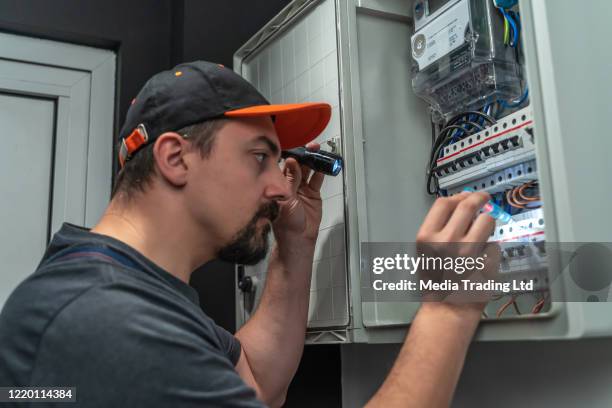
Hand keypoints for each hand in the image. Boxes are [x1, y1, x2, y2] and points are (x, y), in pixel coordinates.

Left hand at [273, 142, 324, 244]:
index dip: (291, 155)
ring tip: (318, 152)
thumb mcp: (285, 198)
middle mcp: (290, 184)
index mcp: (279, 184)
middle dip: (304, 155)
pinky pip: (317, 180)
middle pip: (298, 165)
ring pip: (308, 170)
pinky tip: (324, 165)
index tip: (296, 146)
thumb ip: (289, 180)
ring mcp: (302, 189)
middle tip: (310, 147)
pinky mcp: (312, 194)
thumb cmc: (285, 222)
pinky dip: (321, 172)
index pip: (284, 165)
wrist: (298, 237)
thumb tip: (290, 162)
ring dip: (313, 161)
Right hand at [416, 192, 500, 310]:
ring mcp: (468, 251)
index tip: (466, 196)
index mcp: (427, 236)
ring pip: (487, 220)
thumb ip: (439, 228)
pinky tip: (483, 256)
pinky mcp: (485, 261)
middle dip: (480, 198)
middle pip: (468, 205)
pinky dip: (491, 247)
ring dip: (488, 221)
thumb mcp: (425, 250)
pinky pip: (494, 244)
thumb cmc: (435, 283)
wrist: (447, 308)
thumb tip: (459, 207)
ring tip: (485, 230)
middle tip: (484, 198)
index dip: (458, 196)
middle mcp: (447, 241)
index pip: (444, 203)